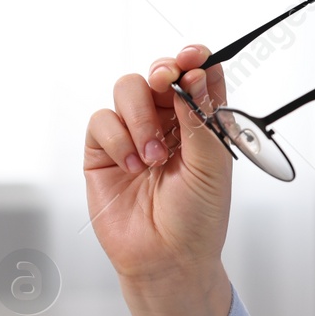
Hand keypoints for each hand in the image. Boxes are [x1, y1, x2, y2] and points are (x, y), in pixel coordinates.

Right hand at [83, 45, 232, 285]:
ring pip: (127, 89)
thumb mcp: (212, 166)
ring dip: (141, 117)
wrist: (167, 259)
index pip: (197, 76)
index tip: (194, 56)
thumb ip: (202, 120)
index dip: (195, 59)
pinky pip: (102, 121)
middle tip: (167, 81)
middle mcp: (167, 123)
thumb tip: (194, 77)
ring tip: (154, 157)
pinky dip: (118, 139)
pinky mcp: (103, 152)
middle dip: (162, 71)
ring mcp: (133, 135)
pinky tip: (134, 167)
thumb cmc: (197, 218)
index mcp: (200, 123)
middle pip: (158, 73)